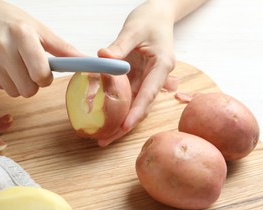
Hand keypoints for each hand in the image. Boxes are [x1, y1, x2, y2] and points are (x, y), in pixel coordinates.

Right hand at [0, 0, 81, 96]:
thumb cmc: (12, 22)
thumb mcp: (40, 30)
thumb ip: (63, 49)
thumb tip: (85, 62)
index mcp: (22, 35)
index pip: (40, 75)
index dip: (45, 78)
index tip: (42, 71)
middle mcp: (1, 46)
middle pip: (27, 90)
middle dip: (32, 84)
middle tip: (27, 68)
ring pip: (12, 92)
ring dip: (17, 83)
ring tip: (12, 64)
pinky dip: (1, 80)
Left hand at [97, 1, 177, 145]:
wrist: (158, 15)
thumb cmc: (150, 19)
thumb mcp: (133, 29)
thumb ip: (119, 45)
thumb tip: (103, 57)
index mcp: (161, 66)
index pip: (149, 93)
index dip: (136, 112)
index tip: (124, 126)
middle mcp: (155, 77)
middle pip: (141, 107)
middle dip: (125, 126)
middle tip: (105, 141)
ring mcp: (146, 80)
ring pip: (134, 106)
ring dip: (119, 122)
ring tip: (103, 137)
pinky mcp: (138, 79)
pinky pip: (127, 97)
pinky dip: (116, 108)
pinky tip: (103, 119)